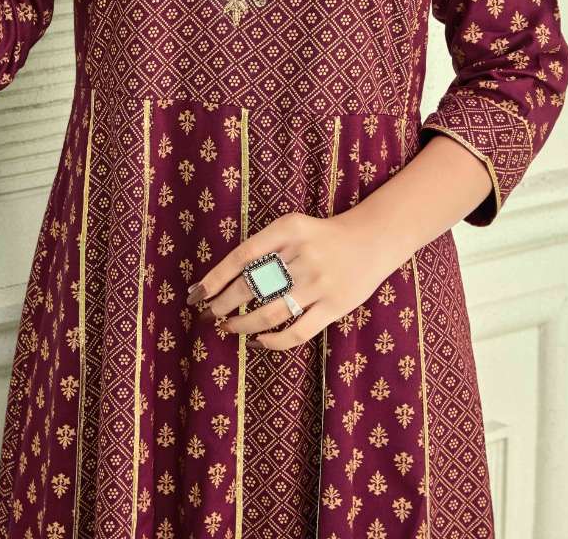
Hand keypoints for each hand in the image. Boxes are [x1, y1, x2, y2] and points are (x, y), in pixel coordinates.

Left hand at [186, 209, 392, 350]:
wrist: (371, 239)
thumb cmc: (321, 235)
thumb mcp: (291, 227)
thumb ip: (263, 247)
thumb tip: (221, 278)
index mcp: (287, 229)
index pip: (242, 256)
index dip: (216, 278)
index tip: (197, 294)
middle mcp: (302, 255)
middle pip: (251, 286)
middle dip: (224, 304)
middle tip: (209, 314)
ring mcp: (319, 283)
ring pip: (269, 312)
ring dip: (242, 324)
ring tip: (228, 327)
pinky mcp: (334, 306)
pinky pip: (296, 331)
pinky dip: (272, 341)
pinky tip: (257, 341)